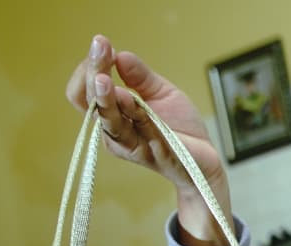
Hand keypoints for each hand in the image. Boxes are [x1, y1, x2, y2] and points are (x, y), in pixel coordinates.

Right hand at [66, 34, 231, 245]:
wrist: (205, 157)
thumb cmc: (180, 127)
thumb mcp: (161, 92)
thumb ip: (141, 77)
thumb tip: (121, 55)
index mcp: (113, 114)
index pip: (84, 91)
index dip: (90, 67)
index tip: (102, 43)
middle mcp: (114, 132)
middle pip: (89, 103)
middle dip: (94, 72)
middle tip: (100, 47)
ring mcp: (130, 145)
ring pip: (108, 121)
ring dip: (106, 98)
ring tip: (105, 79)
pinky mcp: (150, 155)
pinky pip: (139, 133)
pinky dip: (135, 115)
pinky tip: (131, 98)